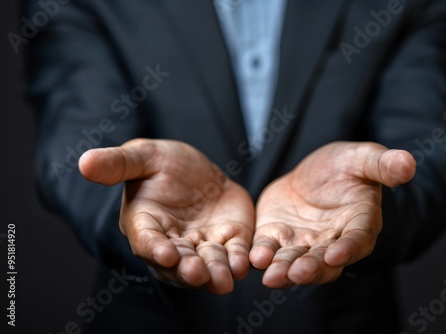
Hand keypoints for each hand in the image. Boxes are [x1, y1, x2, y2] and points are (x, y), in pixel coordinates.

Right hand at [79, 139, 253, 293]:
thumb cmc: (162, 163)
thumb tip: (83, 162)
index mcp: (145, 224)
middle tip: (197, 274)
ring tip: (224, 280)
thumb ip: (118, 163)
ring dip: (214, 273)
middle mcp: (171, 241)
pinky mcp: (227, 240)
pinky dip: (237, 261)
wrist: (198, 170)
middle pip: (178, 262)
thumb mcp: (143, 156)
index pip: (147, 240)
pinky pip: (233, 254)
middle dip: (187, 269)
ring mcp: (200, 244)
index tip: (165, 253)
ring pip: (207, 263)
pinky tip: (244, 264)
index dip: (154, 248)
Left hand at [249, 142, 415, 287]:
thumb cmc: (344, 166)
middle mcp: (332, 241)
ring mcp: (303, 243)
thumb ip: (382, 164)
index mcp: (359, 224)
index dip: (348, 249)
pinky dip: (263, 255)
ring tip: (272, 276)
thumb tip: (409, 163)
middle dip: (312, 268)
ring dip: (285, 270)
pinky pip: (270, 249)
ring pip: (295, 262)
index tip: (337, 255)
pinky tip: (254, 258)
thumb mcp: (362, 158)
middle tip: (299, 273)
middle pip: (324, 261)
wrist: (312, 172)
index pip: (357, 240)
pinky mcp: (277, 237)